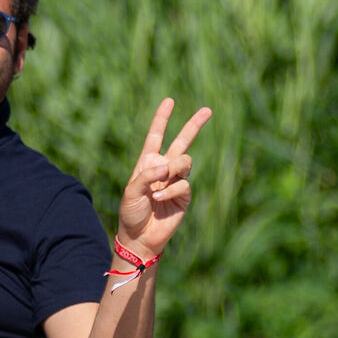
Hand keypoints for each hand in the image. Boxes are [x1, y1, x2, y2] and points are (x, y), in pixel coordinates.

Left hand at [116, 98, 210, 259]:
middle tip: (207, 110)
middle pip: (182, 141)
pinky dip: (171, 190)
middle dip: (194, 125)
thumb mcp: (130, 191)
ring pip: (185, 161)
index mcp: (148, 163)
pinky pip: (184, 184)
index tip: (169, 100)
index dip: (162, 118)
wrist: (139, 236)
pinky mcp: (184, 196)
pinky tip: (159, 199)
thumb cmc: (131, 212)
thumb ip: (146, 175)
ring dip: (174, 169)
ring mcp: (175, 181)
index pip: (156, 136)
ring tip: (160, 185)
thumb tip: (167, 166)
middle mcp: (163, 168)